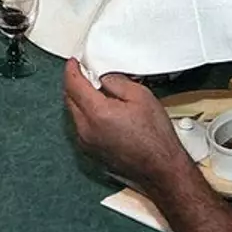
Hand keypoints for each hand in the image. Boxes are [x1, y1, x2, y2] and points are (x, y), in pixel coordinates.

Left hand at [63, 58, 192, 194]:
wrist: (161, 169)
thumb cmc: (156, 139)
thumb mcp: (141, 96)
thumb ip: (116, 81)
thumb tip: (103, 77)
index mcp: (97, 113)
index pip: (73, 85)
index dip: (72, 70)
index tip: (74, 63)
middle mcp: (86, 130)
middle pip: (69, 99)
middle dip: (75, 84)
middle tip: (86, 75)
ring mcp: (86, 143)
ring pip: (74, 114)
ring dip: (80, 101)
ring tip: (99, 94)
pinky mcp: (90, 152)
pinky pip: (81, 128)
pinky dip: (86, 116)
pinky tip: (103, 113)